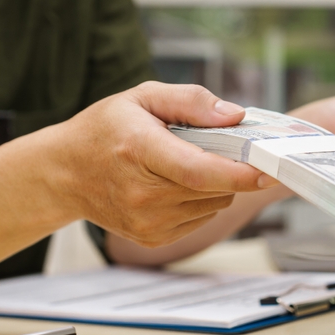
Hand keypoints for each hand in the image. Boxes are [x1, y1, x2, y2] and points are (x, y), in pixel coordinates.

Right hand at [40, 82, 274, 246]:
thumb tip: (235, 117)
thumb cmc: (104, 130)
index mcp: (140, 150)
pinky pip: (201, 218)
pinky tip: (175, 183)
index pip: (199, 171)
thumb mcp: (143, 96)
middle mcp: (143, 194)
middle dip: (231, 167)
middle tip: (220, 145)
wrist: (65, 173)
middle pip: (214, 187)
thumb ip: (190, 101)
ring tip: (184, 162)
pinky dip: (201, 199)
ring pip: (214, 204)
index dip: (240, 172)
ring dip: (215, 183)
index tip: (269, 168)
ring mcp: (148, 222)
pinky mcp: (153, 238)